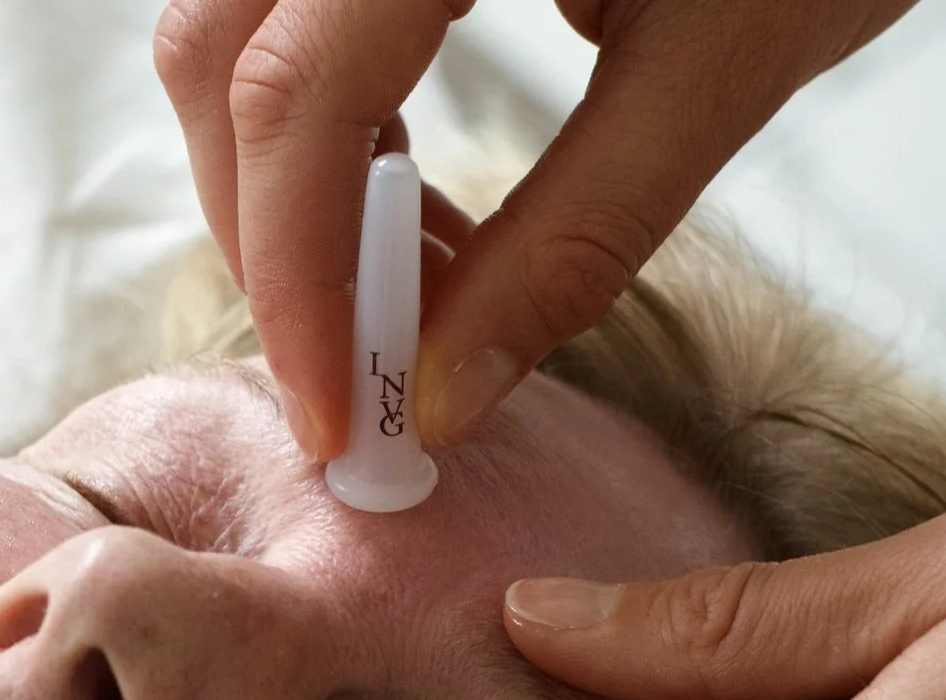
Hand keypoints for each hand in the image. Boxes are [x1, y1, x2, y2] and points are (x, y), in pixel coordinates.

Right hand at [151, 0, 918, 459]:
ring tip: (409, 284)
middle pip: (223, 61)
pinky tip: (407, 195)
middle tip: (361, 372)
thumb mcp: (721, 66)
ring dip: (289, 183)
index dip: (295, 275)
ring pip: (230, 34)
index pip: (297, 96)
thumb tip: (446, 396)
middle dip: (273, 240)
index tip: (335, 414)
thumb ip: (576, 237)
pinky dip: (323, 119)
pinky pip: (288, 9)